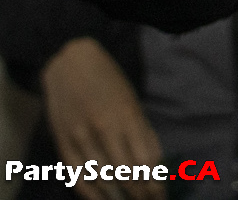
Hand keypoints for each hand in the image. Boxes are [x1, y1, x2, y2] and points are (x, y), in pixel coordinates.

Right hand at [40, 38, 164, 199]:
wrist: (70, 63)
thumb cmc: (109, 81)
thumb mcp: (132, 102)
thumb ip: (142, 131)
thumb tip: (155, 163)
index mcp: (127, 116)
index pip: (146, 160)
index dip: (156, 182)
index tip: (162, 194)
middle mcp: (104, 129)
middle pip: (126, 174)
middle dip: (141, 194)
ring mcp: (81, 137)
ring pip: (102, 179)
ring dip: (118, 198)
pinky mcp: (63, 143)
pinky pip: (77, 176)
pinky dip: (91, 193)